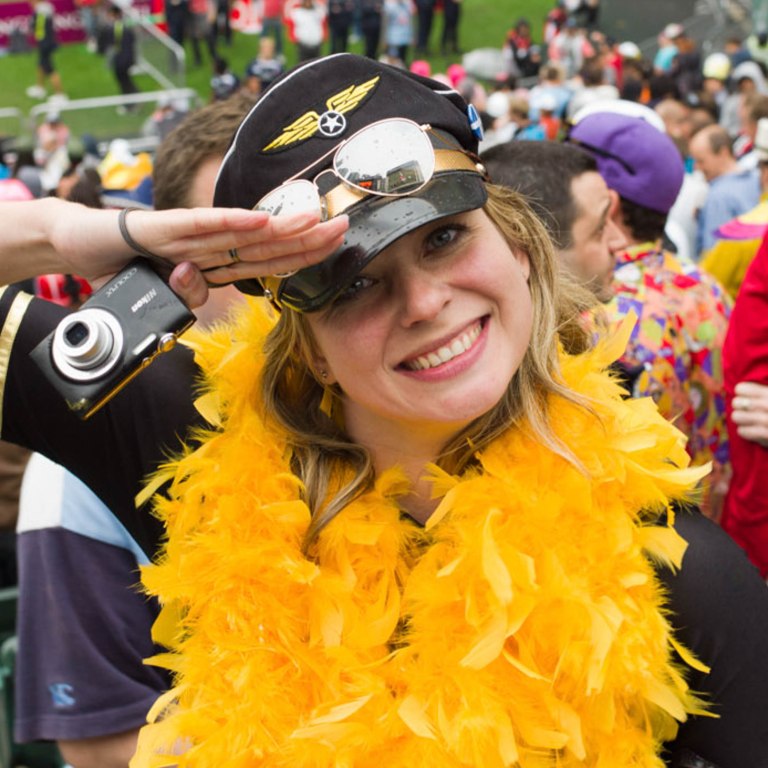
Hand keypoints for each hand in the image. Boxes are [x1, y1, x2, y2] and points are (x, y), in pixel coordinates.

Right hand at [50, 205, 348, 307]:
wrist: (77, 244)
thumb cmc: (128, 269)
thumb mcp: (164, 296)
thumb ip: (187, 295)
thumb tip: (202, 284)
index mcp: (215, 262)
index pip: (268, 259)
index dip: (303, 253)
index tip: (337, 244)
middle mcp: (207, 246)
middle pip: (265, 243)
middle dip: (306, 236)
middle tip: (344, 223)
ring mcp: (185, 235)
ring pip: (240, 233)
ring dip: (279, 226)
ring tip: (315, 219)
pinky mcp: (159, 228)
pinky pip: (198, 226)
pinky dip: (229, 222)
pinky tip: (259, 218)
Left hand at [731, 381, 767, 446]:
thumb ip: (764, 392)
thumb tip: (740, 389)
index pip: (740, 388)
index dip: (742, 393)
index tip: (747, 397)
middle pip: (736, 402)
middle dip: (740, 407)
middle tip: (748, 410)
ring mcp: (767, 421)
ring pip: (736, 417)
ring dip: (742, 420)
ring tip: (749, 420)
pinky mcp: (767, 435)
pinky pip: (741, 431)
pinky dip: (745, 431)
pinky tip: (752, 430)